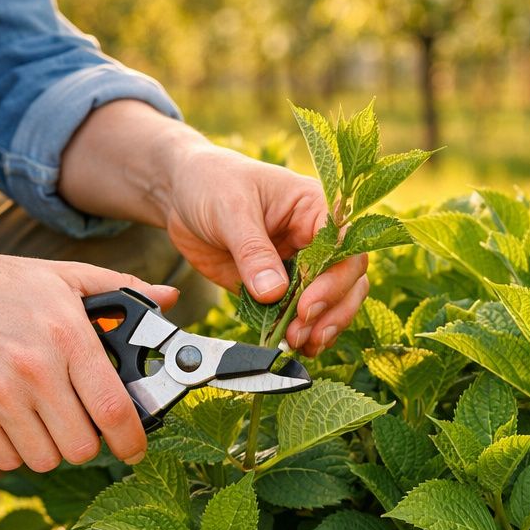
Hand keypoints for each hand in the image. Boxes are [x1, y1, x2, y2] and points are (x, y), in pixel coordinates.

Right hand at [0, 238, 178, 471]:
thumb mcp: (63, 277)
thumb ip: (120, 289)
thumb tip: (169, 299)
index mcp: (68, 336)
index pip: (114, 410)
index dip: (133, 440)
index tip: (135, 447)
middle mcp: (35, 369)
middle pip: (82, 446)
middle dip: (88, 442)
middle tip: (80, 424)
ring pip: (45, 459)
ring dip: (51, 449)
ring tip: (44, 421)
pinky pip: (6, 460)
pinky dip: (14, 451)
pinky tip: (13, 423)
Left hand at [161, 143, 367, 356]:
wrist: (181, 194)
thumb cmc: (211, 183)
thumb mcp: (230, 209)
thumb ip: (253, 251)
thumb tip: (274, 292)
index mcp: (314, 208)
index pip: (343, 246)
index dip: (334, 279)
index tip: (307, 304)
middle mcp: (315, 239)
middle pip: (348, 278)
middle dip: (332, 309)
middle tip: (301, 331)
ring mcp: (300, 265)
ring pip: (334, 301)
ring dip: (322, 326)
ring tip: (299, 343)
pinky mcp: (280, 288)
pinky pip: (301, 314)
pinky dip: (302, 332)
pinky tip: (295, 346)